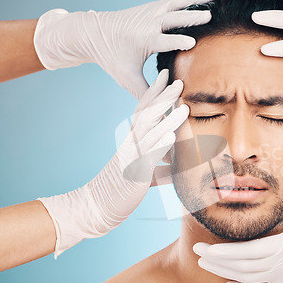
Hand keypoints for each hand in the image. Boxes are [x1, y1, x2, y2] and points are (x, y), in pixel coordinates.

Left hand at [33, 0, 218, 98]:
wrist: (94, 31)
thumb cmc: (112, 57)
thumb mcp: (126, 78)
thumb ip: (144, 93)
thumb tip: (164, 109)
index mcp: (143, 40)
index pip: (162, 41)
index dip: (176, 42)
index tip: (192, 43)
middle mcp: (149, 22)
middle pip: (172, 18)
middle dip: (190, 17)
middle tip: (208, 16)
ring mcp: (152, 11)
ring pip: (178, 2)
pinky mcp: (155, 6)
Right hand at [38, 70, 187, 256]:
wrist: (99, 206)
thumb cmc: (123, 188)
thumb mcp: (146, 175)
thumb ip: (162, 168)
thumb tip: (178, 168)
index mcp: (133, 139)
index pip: (144, 109)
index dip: (155, 91)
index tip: (166, 75)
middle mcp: (131, 143)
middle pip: (147, 114)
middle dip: (163, 97)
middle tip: (179, 81)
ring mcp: (132, 156)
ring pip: (150, 132)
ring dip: (168, 119)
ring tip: (183, 108)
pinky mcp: (135, 172)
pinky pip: (148, 155)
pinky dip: (160, 145)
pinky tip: (171, 135)